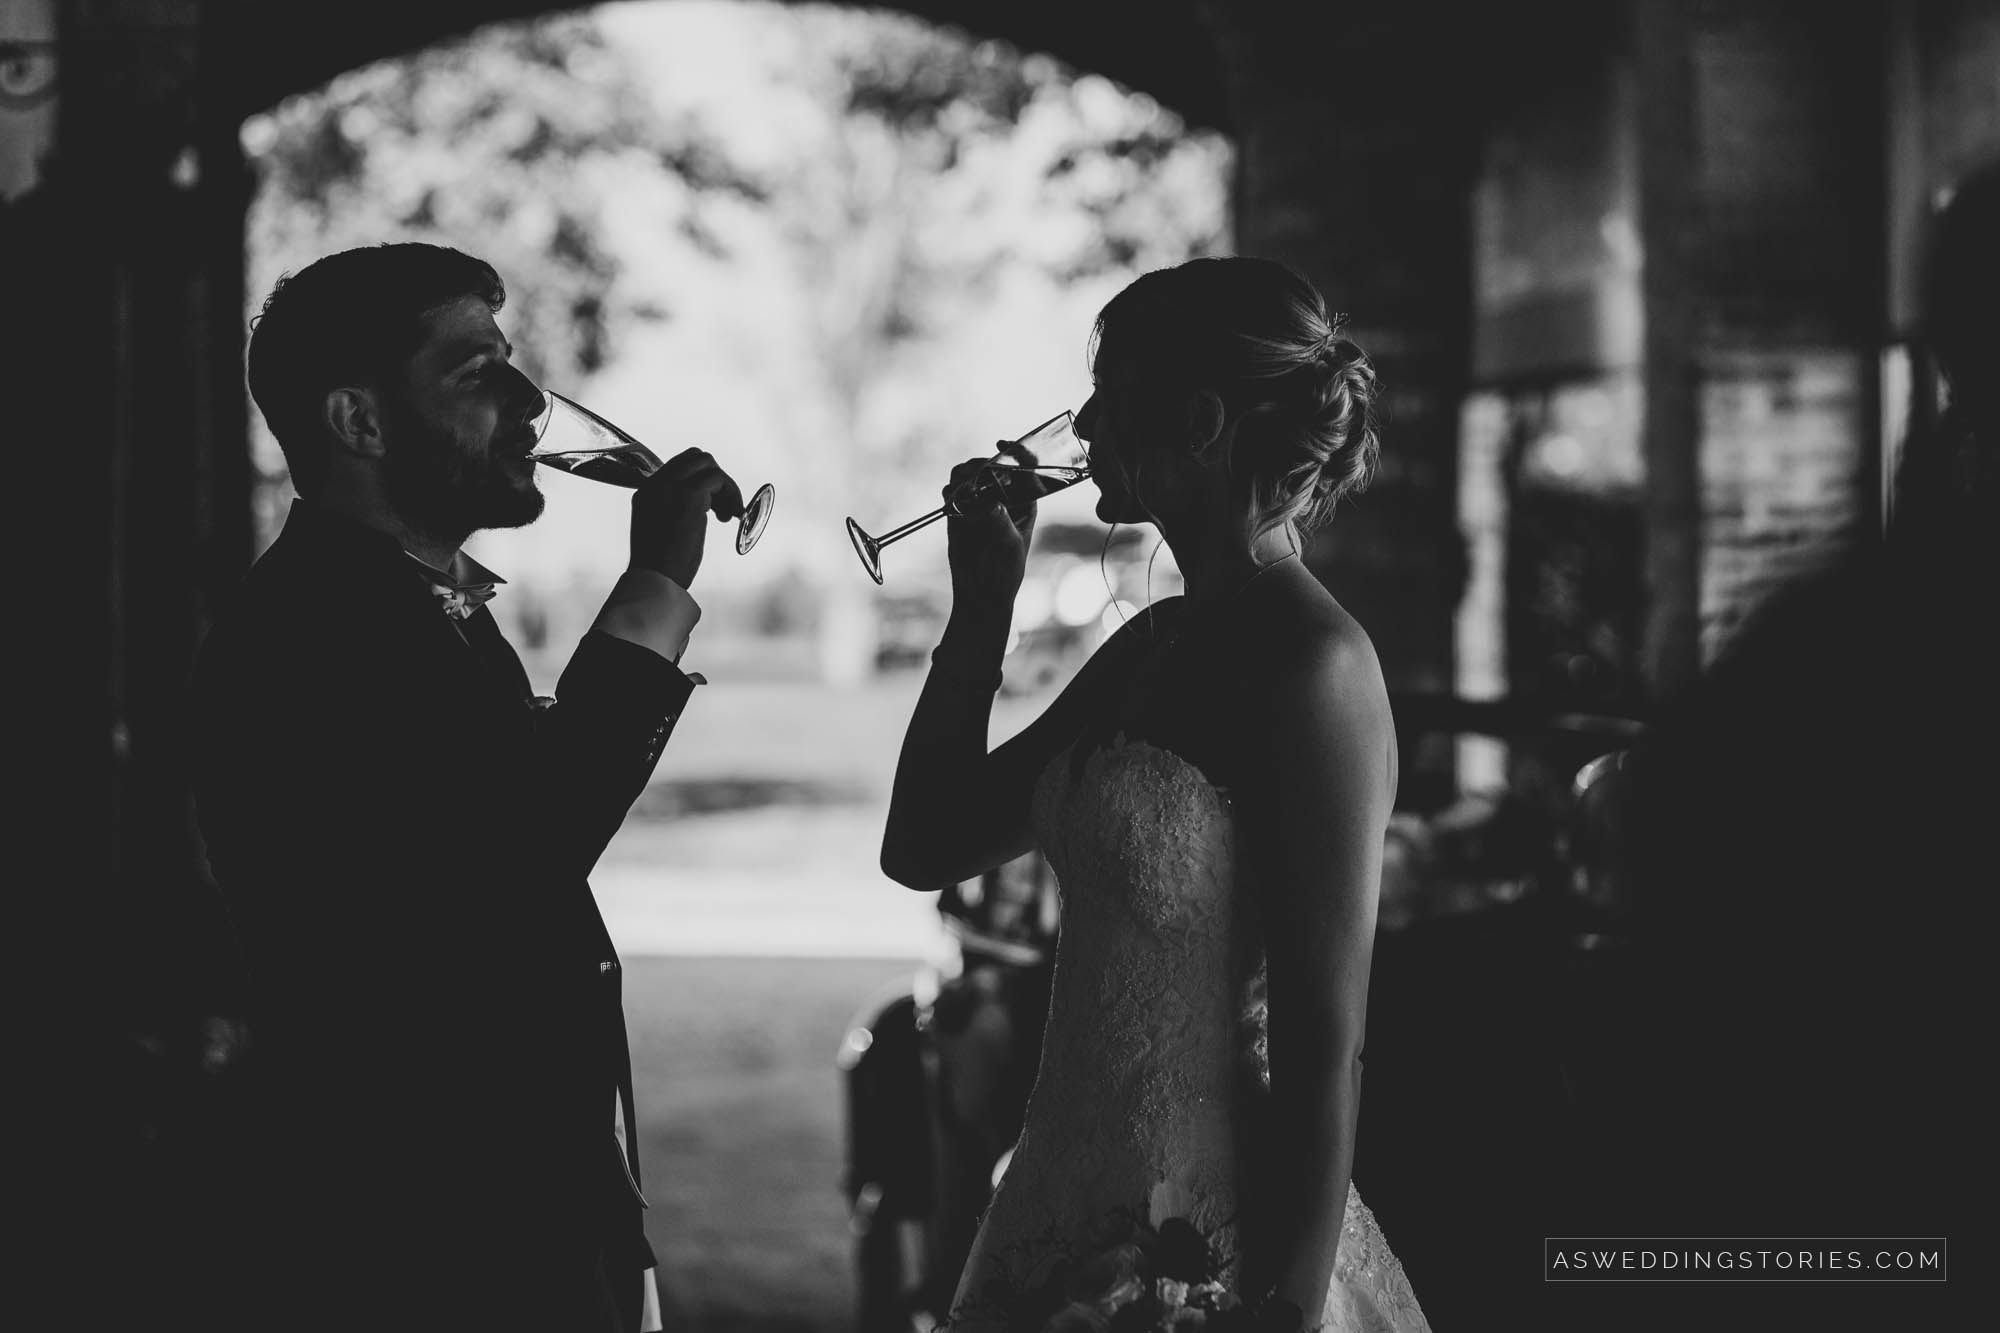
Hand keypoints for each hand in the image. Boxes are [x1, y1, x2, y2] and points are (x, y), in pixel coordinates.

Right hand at [628, 447, 745, 588]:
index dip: (701, 480)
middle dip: (715, 478)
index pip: (678, 466)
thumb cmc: (661, 565)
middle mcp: (657, 484)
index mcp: (647, 491)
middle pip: (694, 457)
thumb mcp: (660, 528)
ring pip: (708, 464)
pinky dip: (731, 493)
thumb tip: (702, 502)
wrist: (655, 579)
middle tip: (723, 507)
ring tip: (727, 513)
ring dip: (725, 486)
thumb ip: (673, 508)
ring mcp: (672, 487)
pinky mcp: (690, 496)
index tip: (711, 504)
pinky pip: (718, 478)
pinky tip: (729, 516)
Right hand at [944, 450, 1034, 612]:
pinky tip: (951, 500)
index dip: (1015, 450)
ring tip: (960, 488)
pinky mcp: (958, 512)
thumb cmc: (1005, 572)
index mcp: (1025, 501)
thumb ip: (1000, 521)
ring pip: (968, 474)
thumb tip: (989, 503)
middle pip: (991, 465)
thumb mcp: (1009, 545)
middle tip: (973, 475)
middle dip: (981, 464)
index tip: (1001, 444)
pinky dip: (950, 490)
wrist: (980, 593)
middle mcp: (1002, 498)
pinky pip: (952, 491)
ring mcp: (979, 503)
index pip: (1024, 467)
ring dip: (963, 474)